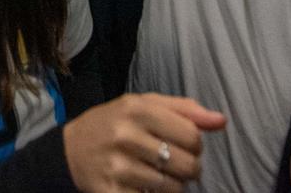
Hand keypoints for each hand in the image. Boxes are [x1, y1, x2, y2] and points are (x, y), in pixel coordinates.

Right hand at [62, 93, 224, 192]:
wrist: (70, 151)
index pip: (192, 135)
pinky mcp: (111, 192)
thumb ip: (184, 110)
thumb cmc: (115, 123)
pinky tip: (145, 187)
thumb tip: (221, 121)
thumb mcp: (144, 105)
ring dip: (173, 186)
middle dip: (189, 169)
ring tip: (160, 176)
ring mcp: (118, 167)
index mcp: (137, 109)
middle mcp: (126, 136)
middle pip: (186, 164)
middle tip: (176, 165)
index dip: (196, 145)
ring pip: (172, 188)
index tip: (185, 146)